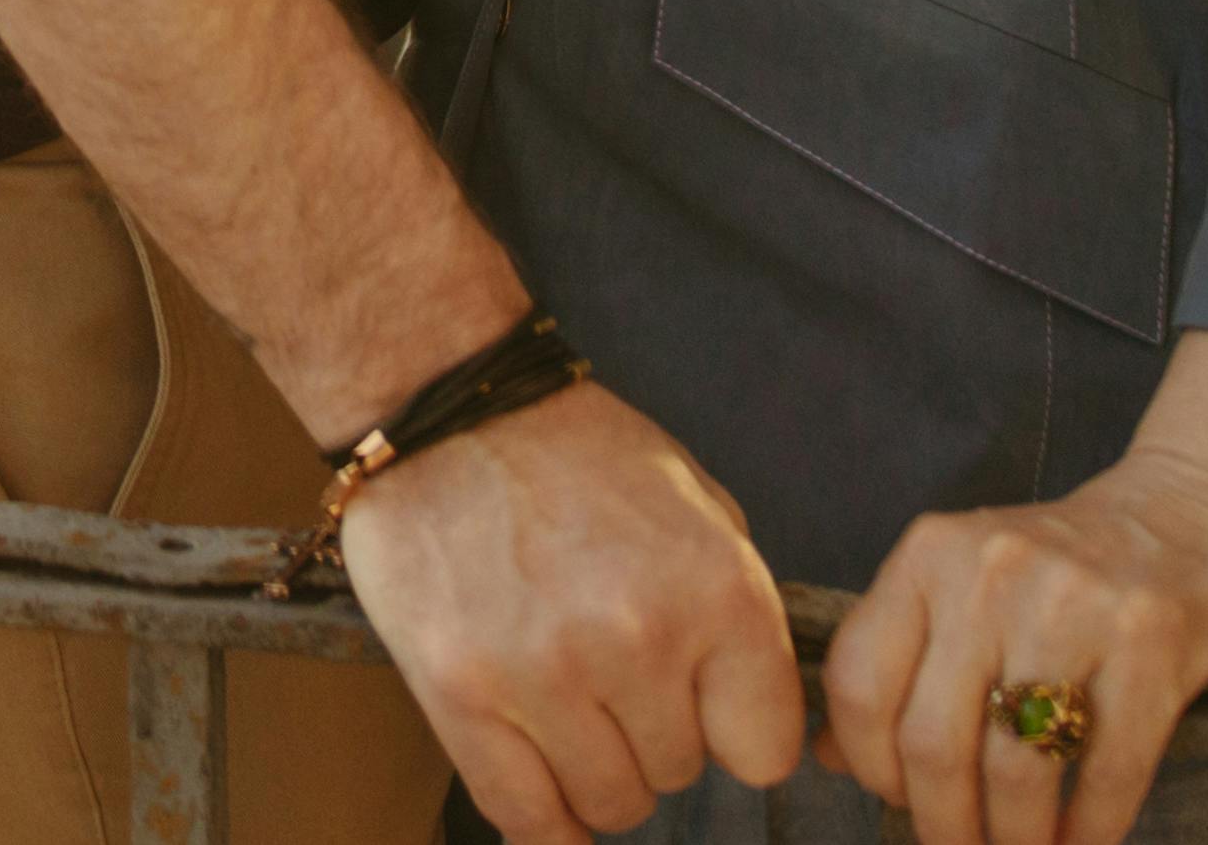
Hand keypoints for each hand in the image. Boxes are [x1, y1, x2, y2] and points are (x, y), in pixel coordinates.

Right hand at [334, 380, 803, 844]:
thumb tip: (760, 713)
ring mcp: (544, 672)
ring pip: (608, 803)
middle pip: (678, 775)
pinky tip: (541, 779)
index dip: (733, 731)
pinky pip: (524, 815)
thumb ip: (737, 611)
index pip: (764, 752)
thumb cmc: (573, 451)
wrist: (443, 404)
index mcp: (716, 588)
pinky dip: (542, 817)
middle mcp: (638, 638)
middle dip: (653, 734)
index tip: (705, 706)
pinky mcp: (460, 693)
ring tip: (567, 702)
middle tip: (613, 674)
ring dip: (594, 767)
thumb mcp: (695, 504)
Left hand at [814, 450, 1207, 844]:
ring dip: (1015, 840)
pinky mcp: (1155, 646)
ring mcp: (1077, 607)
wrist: (1202, 511)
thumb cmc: (1070, 565)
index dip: (871, 766)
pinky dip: (1090, 831)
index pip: (860, 683)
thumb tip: (835, 758)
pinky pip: (1107, 773)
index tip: (895, 802)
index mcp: (930, 554)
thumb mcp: (966, 582)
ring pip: (1015, 770)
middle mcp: (992, 573)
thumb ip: (899, 658)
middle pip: (932, 741)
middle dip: (941, 825)